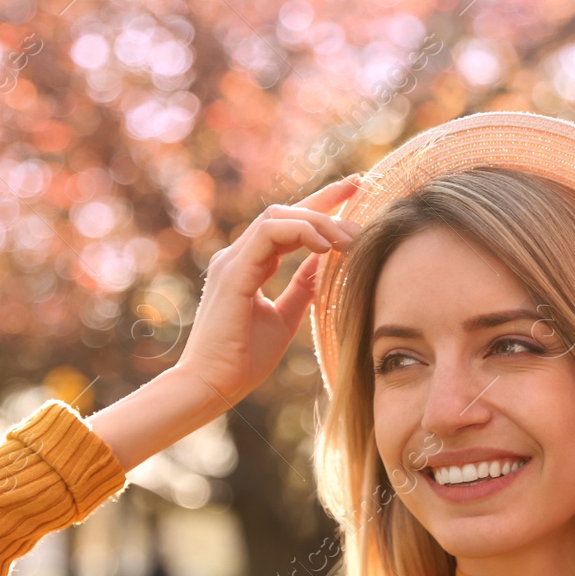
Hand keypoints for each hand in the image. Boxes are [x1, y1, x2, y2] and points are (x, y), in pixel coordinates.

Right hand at [175, 175, 363, 402]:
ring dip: (318, 221)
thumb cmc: (243, 359)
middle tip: (362, 195)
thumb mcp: (285, 317)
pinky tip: (325, 247)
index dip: (320, 205)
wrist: (212, 386)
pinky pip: (269, 234)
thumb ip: (302, 287)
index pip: (286, 225)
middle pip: (283, 212)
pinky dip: (300, 233)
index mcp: (247, 266)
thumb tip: (325, 263)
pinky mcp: (233, 272)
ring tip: (348, 237)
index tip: (355, 190)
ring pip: (277, 217)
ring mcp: (232, 261)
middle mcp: (237, 257)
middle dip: (325, 200)